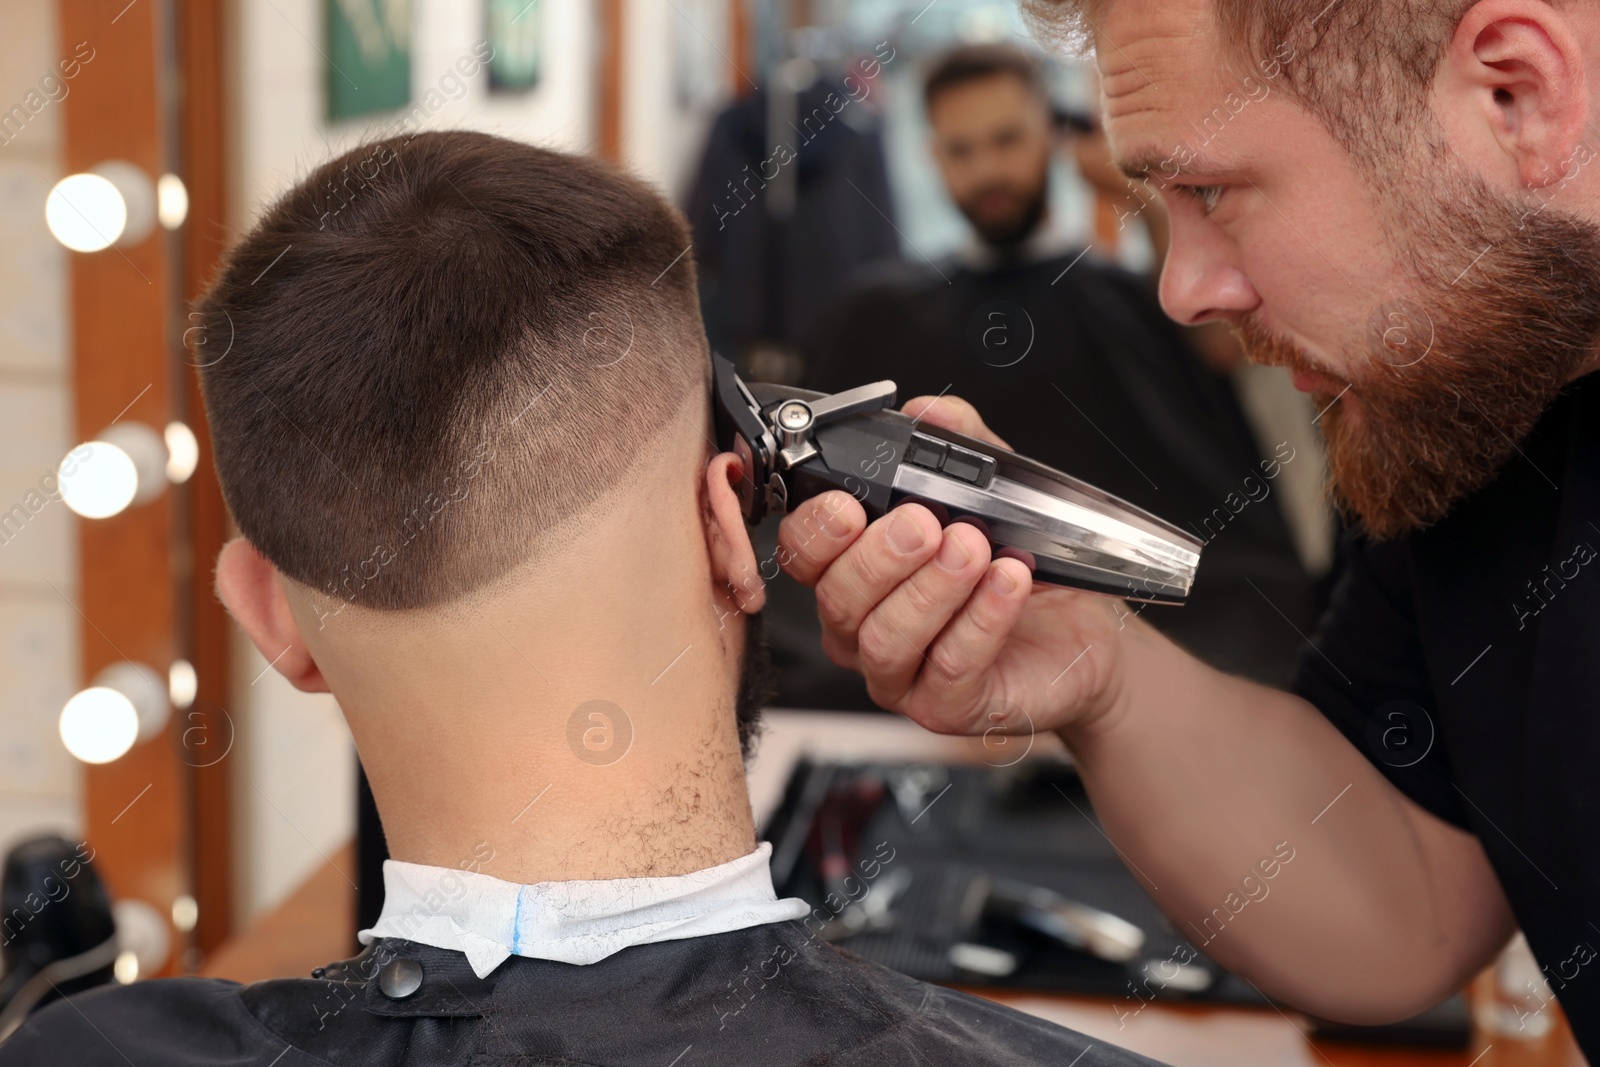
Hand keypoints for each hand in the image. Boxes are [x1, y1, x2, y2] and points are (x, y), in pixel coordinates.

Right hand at [776, 395, 1129, 738]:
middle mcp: (862, 629)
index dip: (816, 531)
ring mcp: (899, 675)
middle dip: (879, 556)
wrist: (1076, 635)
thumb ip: (961, 448)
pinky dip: (980, 618)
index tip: (850, 504)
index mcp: (854, 574)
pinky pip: (949, 666)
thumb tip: (930, 411)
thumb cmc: (1019, 572)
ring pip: (885, 638)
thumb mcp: (993, 495)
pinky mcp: (946, 707)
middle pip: (838, 599)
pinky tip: (1007, 582)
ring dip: (931, 588)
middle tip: (925, 522)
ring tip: (973, 548)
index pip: (802, 556)